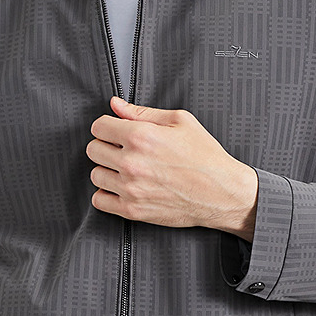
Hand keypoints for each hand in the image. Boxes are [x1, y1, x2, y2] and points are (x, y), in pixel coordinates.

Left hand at [87, 96, 257, 239]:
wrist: (221, 192)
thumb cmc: (205, 156)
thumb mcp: (180, 121)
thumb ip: (142, 112)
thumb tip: (116, 104)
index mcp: (141, 136)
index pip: (98, 126)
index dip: (108, 126)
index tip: (116, 131)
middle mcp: (132, 162)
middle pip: (93, 150)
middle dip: (106, 146)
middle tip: (123, 149)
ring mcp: (130, 188)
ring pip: (95, 175)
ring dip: (107, 170)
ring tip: (126, 168)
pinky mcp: (133, 210)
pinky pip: (99, 201)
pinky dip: (107, 194)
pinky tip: (122, 187)